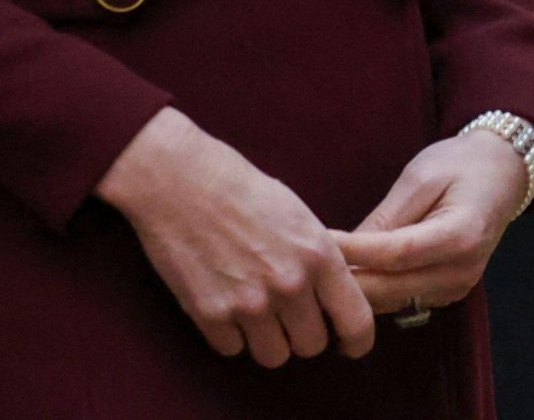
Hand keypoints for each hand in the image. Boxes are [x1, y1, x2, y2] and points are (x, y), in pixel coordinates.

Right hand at [96, 108, 375, 368]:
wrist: (177, 176)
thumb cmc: (237, 185)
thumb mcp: (295, 212)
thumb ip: (317, 258)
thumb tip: (333, 297)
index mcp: (317, 254)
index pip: (356, 322)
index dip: (355, 340)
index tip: (346, 343)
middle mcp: (289, 284)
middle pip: (312, 346)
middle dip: (301, 332)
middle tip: (285, 311)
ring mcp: (249, 303)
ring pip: (274, 356)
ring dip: (266, 338)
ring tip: (252, 307)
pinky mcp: (211, 314)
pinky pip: (233, 349)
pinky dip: (229, 333)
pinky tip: (222, 299)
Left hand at [334, 130, 526, 317]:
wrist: (500, 175)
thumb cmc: (459, 165)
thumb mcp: (420, 177)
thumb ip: (388, 216)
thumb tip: (348, 246)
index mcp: (459, 236)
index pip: (395, 254)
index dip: (353, 251)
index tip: (316, 241)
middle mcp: (462, 272)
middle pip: (392, 288)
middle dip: (348, 279)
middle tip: (307, 264)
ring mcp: (458, 288)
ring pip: (396, 300)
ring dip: (359, 291)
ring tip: (319, 272)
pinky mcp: (449, 292)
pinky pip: (405, 299)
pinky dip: (377, 290)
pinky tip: (350, 275)